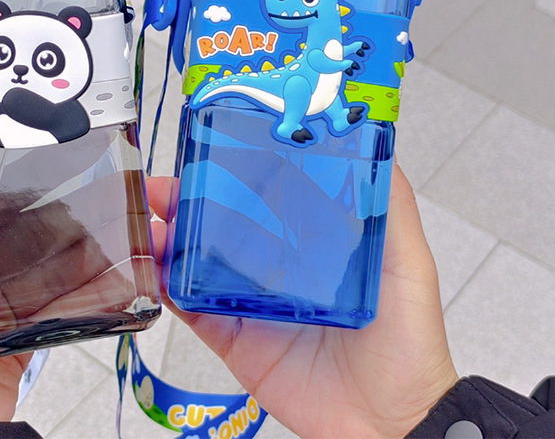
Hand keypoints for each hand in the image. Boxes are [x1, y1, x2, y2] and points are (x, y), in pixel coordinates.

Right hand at [146, 162, 458, 438]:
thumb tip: (379, 143)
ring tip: (146, 221)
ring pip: (195, 263)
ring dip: (166, 239)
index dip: (228, 172)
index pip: (259, 196)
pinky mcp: (234, 339)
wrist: (391, 423)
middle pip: (217, 225)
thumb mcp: (408, 262)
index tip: (203, 150)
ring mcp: (248, 302)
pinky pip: (192, 309)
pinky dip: (168, 287)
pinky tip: (155, 267)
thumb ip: (393, 206)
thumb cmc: (407, 342)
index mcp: (305, 242)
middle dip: (183, 201)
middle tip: (158, 185)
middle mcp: (271, 267)